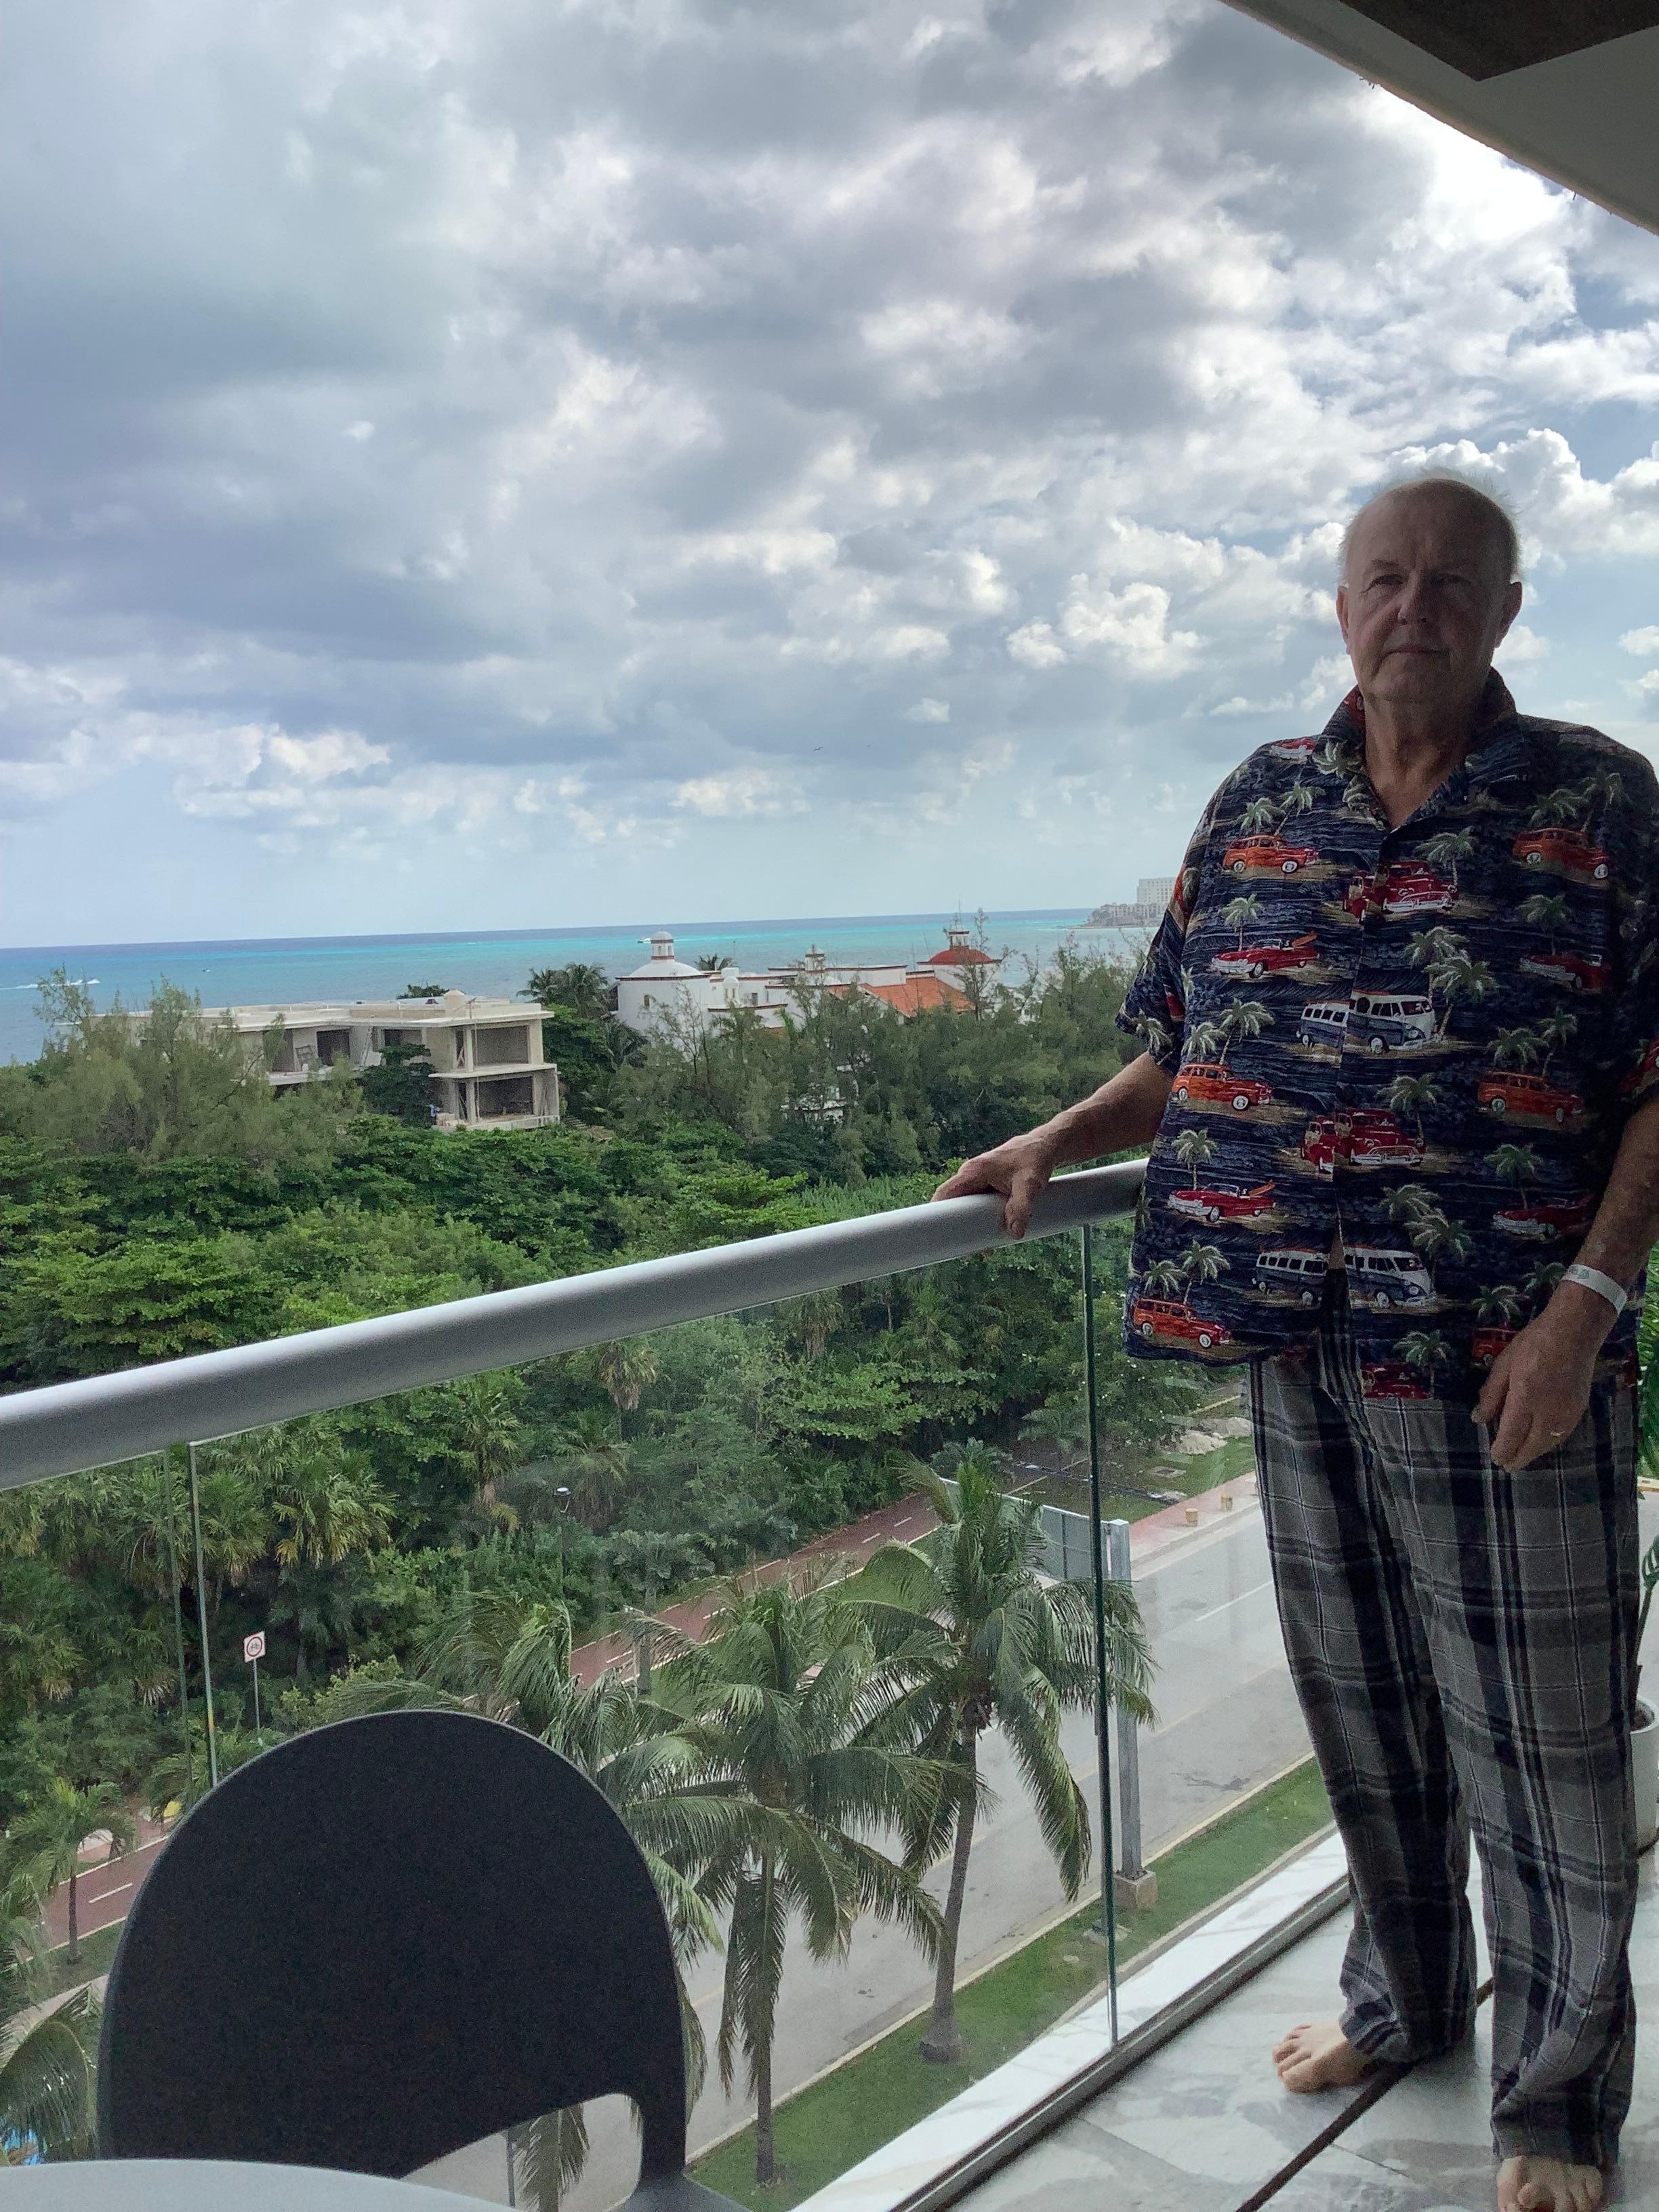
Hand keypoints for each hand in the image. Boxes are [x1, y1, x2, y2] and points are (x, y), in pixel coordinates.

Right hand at [932, 1132, 1058, 1239]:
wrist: (1044, 1147)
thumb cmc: (1034, 1160)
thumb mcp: (1029, 1185)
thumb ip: (1021, 1208)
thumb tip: (1015, 1234)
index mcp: (973, 1171)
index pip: (945, 1193)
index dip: (936, 1213)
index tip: (937, 1235)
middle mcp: (971, 1174)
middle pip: (954, 1203)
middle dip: (957, 1226)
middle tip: (967, 1251)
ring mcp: (978, 1179)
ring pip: (966, 1205)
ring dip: (970, 1225)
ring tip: (982, 1248)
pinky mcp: (987, 1184)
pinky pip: (976, 1203)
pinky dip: (979, 1218)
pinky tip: (989, 1234)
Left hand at [1473, 1292, 1608, 1468]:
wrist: (1574, 1333)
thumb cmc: (1533, 1344)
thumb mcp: (1503, 1365)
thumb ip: (1491, 1395)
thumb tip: (1479, 1419)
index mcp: (1525, 1398)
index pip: (1511, 1435)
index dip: (1503, 1450)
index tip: (1495, 1458)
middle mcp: (1548, 1411)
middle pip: (1532, 1445)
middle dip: (1518, 1458)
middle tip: (1507, 1466)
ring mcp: (1567, 1413)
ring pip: (1548, 1443)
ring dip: (1534, 1453)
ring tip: (1521, 1456)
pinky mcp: (1579, 1410)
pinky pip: (1561, 1435)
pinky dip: (1548, 1443)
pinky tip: (1541, 1442)